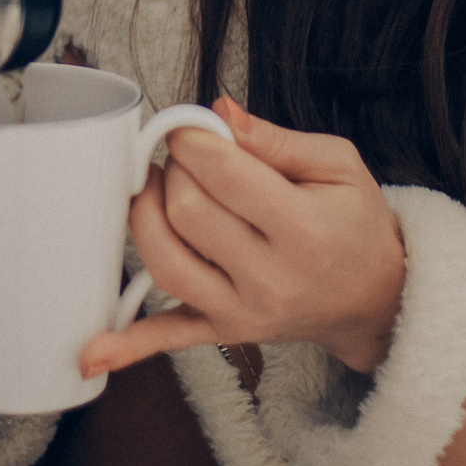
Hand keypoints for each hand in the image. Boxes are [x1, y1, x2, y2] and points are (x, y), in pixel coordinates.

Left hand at [78, 97, 406, 377]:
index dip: (193, 140)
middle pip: (186, 212)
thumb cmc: (355, 224)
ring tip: (156, 191)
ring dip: (145, 217)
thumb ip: (277, 139)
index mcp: (304, 229)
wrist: (374, 297)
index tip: (192, 129)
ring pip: (165, 262)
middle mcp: (271, 278)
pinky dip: (128, 345)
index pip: (222, 174)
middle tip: (188, 159)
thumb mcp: (338, 166)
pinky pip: (170, 340)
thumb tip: (220, 114)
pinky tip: (90, 352)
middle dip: (175, 170)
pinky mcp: (225, 332)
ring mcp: (243, 312)